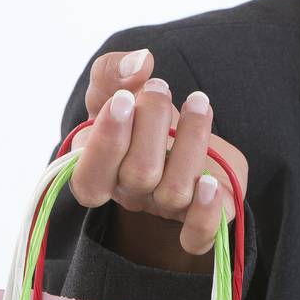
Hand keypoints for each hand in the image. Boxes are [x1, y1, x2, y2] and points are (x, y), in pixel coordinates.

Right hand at [69, 48, 249, 258]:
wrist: (183, 141)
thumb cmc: (140, 116)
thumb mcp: (117, 87)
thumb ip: (114, 71)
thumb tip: (140, 62)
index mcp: (101, 172)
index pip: (89, 176)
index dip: (106, 141)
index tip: (126, 98)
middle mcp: (132, 195)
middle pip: (138, 175)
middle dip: (153, 123)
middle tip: (161, 87)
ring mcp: (166, 209)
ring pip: (174, 191)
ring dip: (191, 141)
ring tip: (199, 102)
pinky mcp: (200, 218)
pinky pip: (198, 237)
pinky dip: (204, 213)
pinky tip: (210, 182)